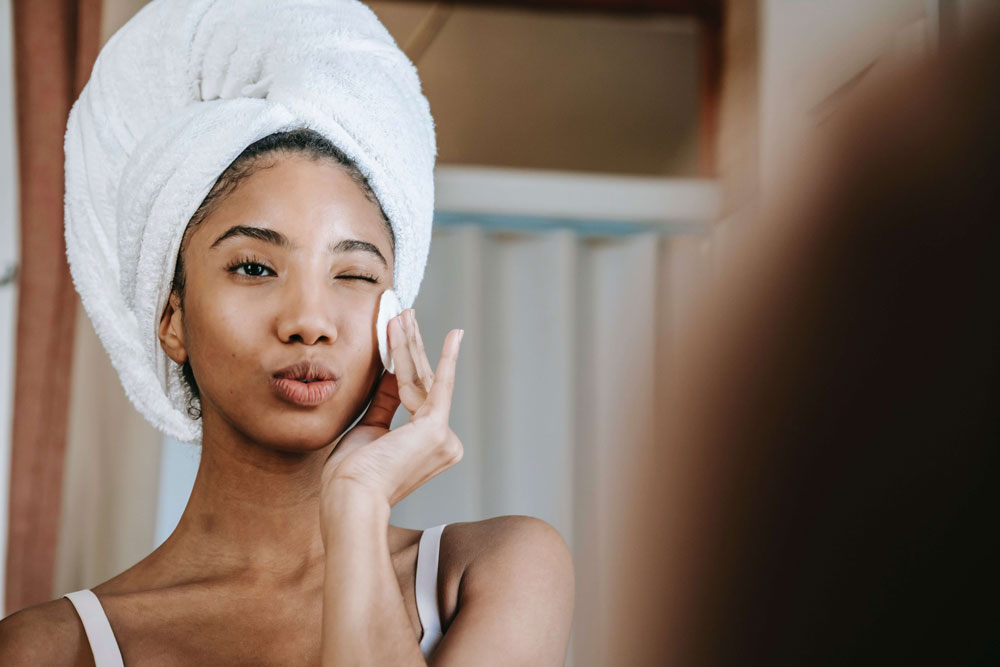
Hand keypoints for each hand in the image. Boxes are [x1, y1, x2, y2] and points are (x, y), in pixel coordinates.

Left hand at [320, 309, 464, 514]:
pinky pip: (438, 384)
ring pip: (423, 379)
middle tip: (404, 315)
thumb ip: (386, 401)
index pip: (416, 396)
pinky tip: (455, 336)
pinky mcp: (437, 429)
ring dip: (410, 344)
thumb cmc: (351, 474)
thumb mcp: (369, 429)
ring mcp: (444, 438)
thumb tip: (395, 371)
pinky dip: (446, 358)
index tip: (400, 338)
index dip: (405, 364)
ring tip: (403, 313)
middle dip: (410, 347)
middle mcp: (444, 444)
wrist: (350, 496)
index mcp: (427, 447)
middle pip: (423, 383)